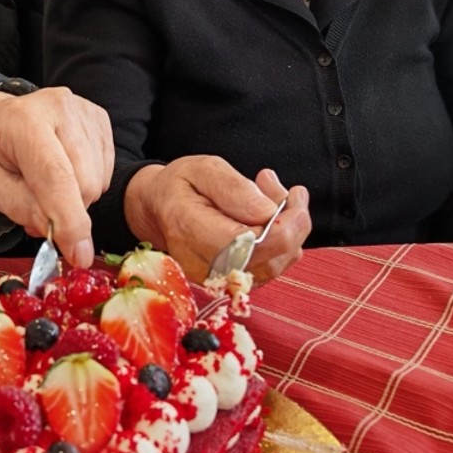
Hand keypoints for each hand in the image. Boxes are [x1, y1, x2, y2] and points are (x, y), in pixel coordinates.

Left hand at [0, 87, 113, 268]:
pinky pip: (105, 171)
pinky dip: (86, 185)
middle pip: (84, 182)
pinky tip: (62, 176)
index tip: (79, 256)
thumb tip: (56, 230)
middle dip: (65, 213)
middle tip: (36, 212)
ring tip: (43, 191)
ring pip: (98, 180)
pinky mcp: (98, 119)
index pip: (55, 176)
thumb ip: (19, 207)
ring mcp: (82, 110)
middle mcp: (58, 107)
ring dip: (75, 200)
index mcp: (21, 120)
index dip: (69, 221)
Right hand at [123, 157, 310, 283]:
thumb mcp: (202, 169)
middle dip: (292, 223)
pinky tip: (271, 217)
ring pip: (274, 266)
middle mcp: (202, 264)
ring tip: (274, 196)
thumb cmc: (180, 187)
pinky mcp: (229, 283)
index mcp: (189, 229)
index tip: (293, 193)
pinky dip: (281, 242)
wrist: (159, 210)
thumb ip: (233, 187)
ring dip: (289, 231)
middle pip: (267, 259)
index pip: (247, 244)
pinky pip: (270, 268)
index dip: (282, 225)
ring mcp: (216, 280)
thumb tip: (267, 212)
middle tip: (287, 189)